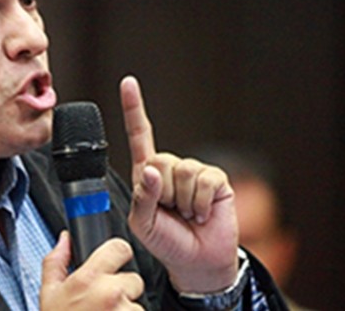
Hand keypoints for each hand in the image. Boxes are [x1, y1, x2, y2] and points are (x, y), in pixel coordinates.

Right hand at [40, 231, 144, 309]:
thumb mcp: (48, 294)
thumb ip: (56, 262)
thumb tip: (64, 240)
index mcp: (89, 279)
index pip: (120, 248)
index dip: (117, 255)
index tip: (112, 265)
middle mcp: (110, 294)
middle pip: (133, 279)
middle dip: (122, 291)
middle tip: (102, 306)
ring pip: (138, 305)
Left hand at [120, 75, 238, 293]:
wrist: (197, 262)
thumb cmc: (166, 242)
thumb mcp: (142, 224)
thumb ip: (142, 197)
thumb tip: (151, 169)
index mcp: (147, 174)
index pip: (140, 135)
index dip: (134, 108)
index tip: (128, 82)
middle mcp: (171, 168)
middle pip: (160, 161)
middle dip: (162, 193)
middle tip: (170, 213)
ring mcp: (195, 172)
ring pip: (183, 172)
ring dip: (183, 202)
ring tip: (186, 215)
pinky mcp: (216, 180)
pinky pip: (205, 181)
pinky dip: (200, 204)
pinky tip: (201, 215)